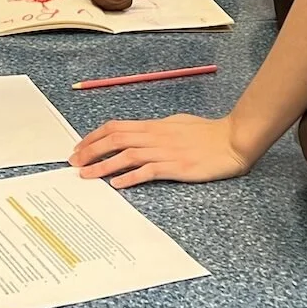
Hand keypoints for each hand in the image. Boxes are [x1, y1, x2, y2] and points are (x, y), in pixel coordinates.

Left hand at [71, 114, 252, 187]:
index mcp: (154, 126)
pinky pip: (148, 172)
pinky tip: (116, 183)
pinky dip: (130, 177)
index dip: (94, 136)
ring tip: (86, 174)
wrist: (232, 141)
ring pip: (126, 155)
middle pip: (115, 139)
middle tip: (74, 162)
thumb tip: (139, 134)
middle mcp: (155, 137)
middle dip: (90, 150)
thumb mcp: (177, 124)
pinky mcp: (176, 167)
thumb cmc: (207, 132)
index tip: (79, 147)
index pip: (116, 127)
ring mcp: (164, 152)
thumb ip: (156, 130)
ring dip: (103, 165)